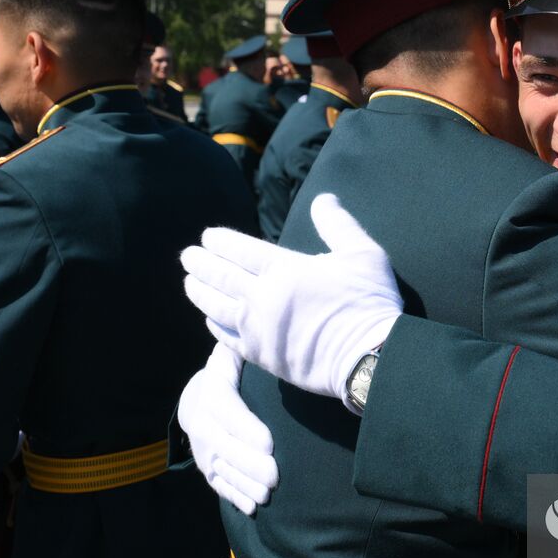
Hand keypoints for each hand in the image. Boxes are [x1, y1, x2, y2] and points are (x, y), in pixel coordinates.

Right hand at [177, 344, 277, 515]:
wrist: (198, 397)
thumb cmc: (229, 373)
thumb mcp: (230, 356)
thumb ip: (240, 349)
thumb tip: (250, 334)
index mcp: (210, 393)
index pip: (226, 412)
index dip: (246, 429)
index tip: (270, 444)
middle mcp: (201, 423)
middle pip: (223, 446)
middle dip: (249, 463)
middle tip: (275, 476)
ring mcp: (202, 448)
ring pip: (221, 468)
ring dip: (244, 484)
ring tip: (267, 494)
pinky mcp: (206, 465)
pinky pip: (217, 483)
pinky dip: (234, 496)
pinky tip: (251, 507)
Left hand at [182, 192, 402, 410]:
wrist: (370, 358)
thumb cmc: (369, 302)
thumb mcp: (363, 253)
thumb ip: (338, 224)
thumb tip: (322, 199)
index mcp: (285, 269)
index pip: (241, 250)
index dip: (220, 241)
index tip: (207, 236)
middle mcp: (264, 297)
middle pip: (222, 276)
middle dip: (201, 264)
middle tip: (186, 256)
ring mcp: (259, 329)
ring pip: (217, 307)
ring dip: (200, 293)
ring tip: (189, 283)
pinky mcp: (263, 357)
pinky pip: (228, 339)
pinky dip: (214, 327)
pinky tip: (209, 320)